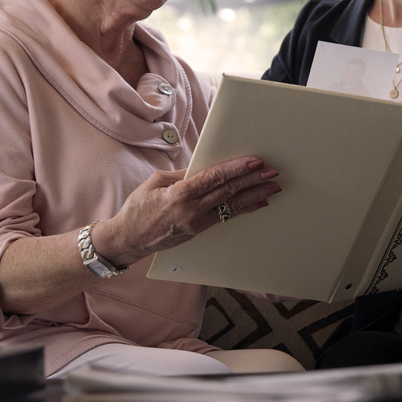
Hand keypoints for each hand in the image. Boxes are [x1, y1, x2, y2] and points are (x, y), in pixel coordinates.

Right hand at [97, 156, 280, 265]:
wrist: (129, 239)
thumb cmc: (138, 207)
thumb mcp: (156, 182)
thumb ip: (182, 175)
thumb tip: (205, 166)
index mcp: (180, 194)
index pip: (215, 178)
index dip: (236, 169)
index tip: (254, 162)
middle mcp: (191, 210)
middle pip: (228, 191)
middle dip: (252, 180)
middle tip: (272, 172)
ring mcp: (197, 223)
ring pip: (231, 206)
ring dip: (255, 195)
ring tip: (273, 187)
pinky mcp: (199, 231)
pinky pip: (225, 217)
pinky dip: (244, 209)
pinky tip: (258, 203)